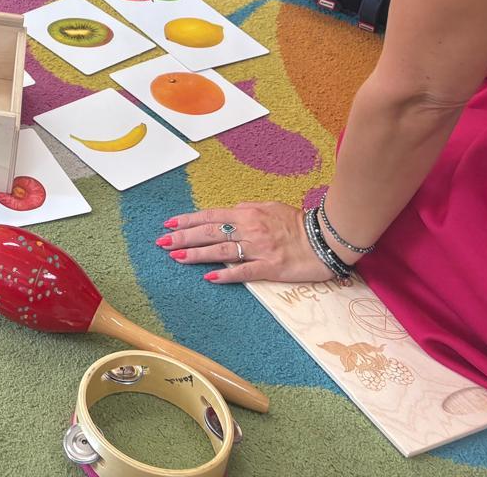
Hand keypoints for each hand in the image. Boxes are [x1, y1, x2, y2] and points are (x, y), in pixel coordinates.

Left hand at [157, 201, 337, 284]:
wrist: (325, 238)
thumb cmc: (298, 223)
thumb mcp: (270, 207)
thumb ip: (247, 210)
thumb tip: (228, 213)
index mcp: (247, 213)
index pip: (210, 216)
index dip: (187, 220)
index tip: (168, 224)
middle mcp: (249, 229)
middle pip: (209, 232)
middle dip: (183, 237)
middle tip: (161, 243)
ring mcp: (259, 248)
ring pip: (221, 251)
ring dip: (196, 254)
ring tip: (176, 257)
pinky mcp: (270, 267)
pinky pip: (244, 271)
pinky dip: (226, 274)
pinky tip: (209, 278)